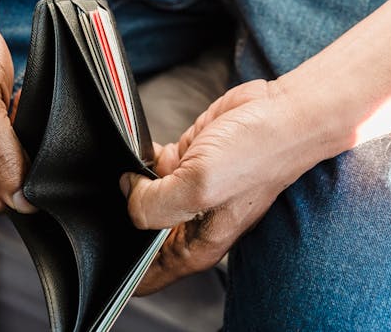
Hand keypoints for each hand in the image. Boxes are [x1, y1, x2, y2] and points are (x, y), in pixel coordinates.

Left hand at [121, 79, 329, 294]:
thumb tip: (128, 192)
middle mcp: (191, 224)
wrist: (283, 113)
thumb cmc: (256, 154)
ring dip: (131, 185)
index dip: (123, 266)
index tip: (108, 243)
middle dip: (122, 219)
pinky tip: (142, 152)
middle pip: (139, 235)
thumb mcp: (198, 186)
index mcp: (195, 246)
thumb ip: (153, 203)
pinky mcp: (187, 162)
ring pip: (141, 199)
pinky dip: (141, 160)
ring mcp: (188, 192)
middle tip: (115, 199)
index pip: (146, 276)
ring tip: (129, 171)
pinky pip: (150, 169)